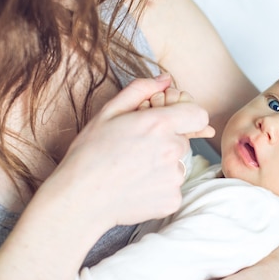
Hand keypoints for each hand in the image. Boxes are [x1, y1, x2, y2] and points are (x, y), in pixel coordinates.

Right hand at [50, 75, 213, 228]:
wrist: (80, 199)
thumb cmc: (89, 153)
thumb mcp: (108, 113)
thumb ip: (140, 90)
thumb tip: (165, 79)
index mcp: (160, 124)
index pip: (198, 114)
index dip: (185, 117)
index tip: (168, 124)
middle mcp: (173, 150)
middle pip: (183, 140)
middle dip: (165, 143)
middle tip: (135, 152)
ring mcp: (174, 178)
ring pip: (177, 165)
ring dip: (162, 167)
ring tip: (132, 172)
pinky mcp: (172, 200)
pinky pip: (172, 188)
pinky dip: (158, 188)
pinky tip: (135, 188)